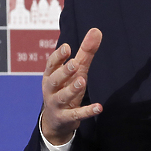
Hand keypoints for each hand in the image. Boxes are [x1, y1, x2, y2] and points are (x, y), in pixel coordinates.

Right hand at [40, 28, 102, 145]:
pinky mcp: (66, 118)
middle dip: (64, 72)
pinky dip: (87, 111)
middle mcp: (51, 89)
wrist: (55, 121)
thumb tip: (96, 30)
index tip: (66, 48)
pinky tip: (99, 107)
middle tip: (74, 64)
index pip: (51, 64)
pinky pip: (76, 114)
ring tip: (82, 81)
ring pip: (63, 96)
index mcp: (51, 75)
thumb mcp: (75, 70)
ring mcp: (57, 104)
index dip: (58, 56)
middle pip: (55, 79)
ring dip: (72, 89)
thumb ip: (85, 52)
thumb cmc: (65, 87)